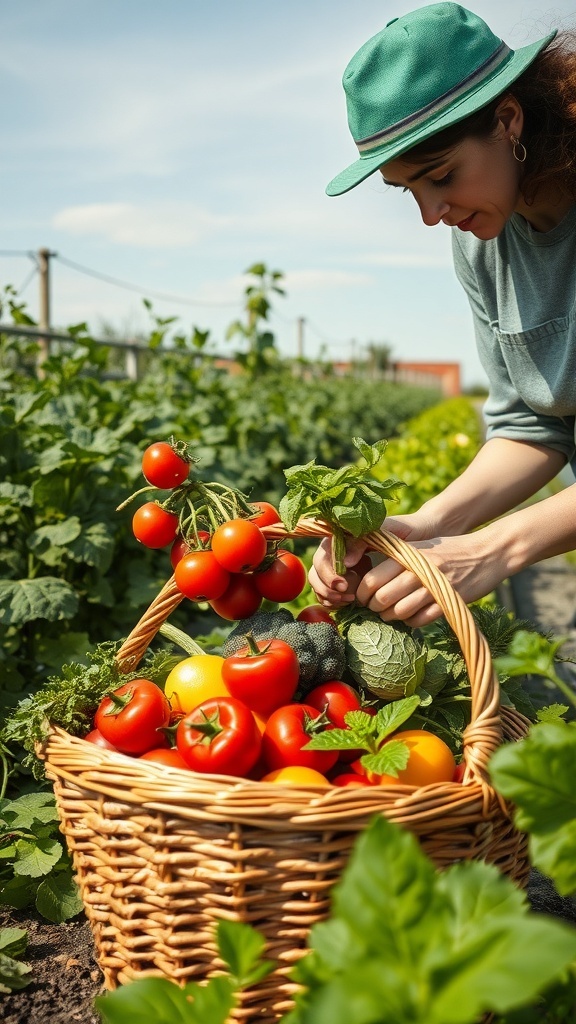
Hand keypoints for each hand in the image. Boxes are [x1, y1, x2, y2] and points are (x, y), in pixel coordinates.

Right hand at [307, 511, 437, 608]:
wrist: (423, 536)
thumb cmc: (405, 530)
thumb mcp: (386, 532)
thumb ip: (363, 541)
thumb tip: (344, 561)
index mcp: (343, 535)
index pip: (323, 553)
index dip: (328, 571)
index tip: (343, 583)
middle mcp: (339, 550)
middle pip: (317, 569)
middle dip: (326, 585)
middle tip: (346, 596)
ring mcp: (342, 566)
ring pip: (319, 582)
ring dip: (328, 594)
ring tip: (348, 601)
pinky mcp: (348, 580)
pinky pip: (330, 592)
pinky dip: (333, 600)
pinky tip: (346, 604)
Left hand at [356, 529, 505, 625]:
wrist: (489, 552)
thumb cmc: (451, 549)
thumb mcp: (422, 547)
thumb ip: (398, 558)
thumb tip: (371, 579)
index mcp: (408, 555)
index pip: (374, 578)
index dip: (363, 593)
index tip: (363, 598)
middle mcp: (419, 570)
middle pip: (383, 597)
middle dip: (375, 608)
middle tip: (376, 609)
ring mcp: (435, 587)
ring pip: (401, 611)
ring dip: (392, 617)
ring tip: (392, 615)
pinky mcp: (449, 602)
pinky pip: (421, 619)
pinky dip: (412, 622)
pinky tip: (412, 617)